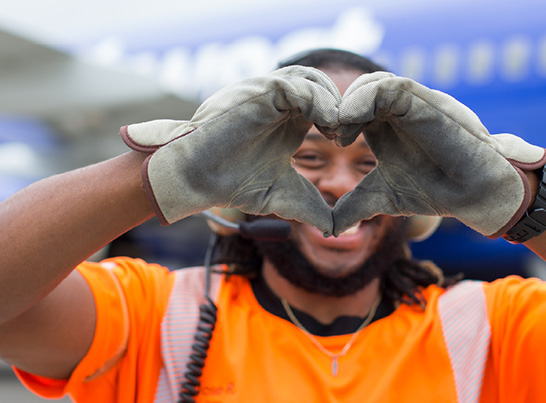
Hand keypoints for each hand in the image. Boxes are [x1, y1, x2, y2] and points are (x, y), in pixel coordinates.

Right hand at [121, 66, 340, 233]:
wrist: (196, 179)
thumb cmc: (232, 184)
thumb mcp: (283, 195)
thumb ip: (311, 208)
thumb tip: (335, 231)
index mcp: (289, 118)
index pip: (327, 102)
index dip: (344, 118)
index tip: (348, 143)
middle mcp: (279, 100)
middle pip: (324, 85)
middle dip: (342, 106)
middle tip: (347, 134)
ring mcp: (267, 92)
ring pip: (313, 79)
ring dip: (331, 101)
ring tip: (336, 130)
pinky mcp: (258, 91)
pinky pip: (296, 84)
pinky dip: (317, 100)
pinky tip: (325, 125)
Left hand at [329, 72, 545, 237]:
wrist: (475, 195)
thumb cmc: (437, 191)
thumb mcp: (385, 198)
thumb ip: (356, 206)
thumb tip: (331, 229)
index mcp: (385, 125)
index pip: (351, 103)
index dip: (334, 116)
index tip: (328, 139)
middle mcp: (399, 110)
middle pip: (358, 88)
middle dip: (338, 106)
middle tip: (331, 133)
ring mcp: (413, 104)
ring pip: (372, 81)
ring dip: (350, 102)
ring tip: (342, 131)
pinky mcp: (427, 103)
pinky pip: (391, 86)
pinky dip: (365, 98)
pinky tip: (353, 122)